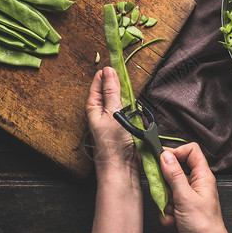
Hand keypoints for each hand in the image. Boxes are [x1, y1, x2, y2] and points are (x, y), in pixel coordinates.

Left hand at [86, 67, 142, 232]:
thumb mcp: (112, 113)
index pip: (97, 85)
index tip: (114, 63)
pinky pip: (130, 113)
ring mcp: (113, 121)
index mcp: (93, 108)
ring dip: (128, 99)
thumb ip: (112, 92)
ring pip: (122, 102)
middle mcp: (102, 113)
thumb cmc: (113, 143)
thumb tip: (109, 71)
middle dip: (118, 85)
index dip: (104, 74)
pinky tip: (138, 113)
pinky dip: (135, 111)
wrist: (122, 169)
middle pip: (110, 92)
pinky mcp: (125, 128)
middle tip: (126, 77)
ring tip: (131, 100)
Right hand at [159, 143, 231, 232]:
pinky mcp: (182, 209)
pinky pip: (168, 204)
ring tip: (174, 212)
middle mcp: (196, 184)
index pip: (191, 150)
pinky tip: (174, 222)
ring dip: (166, 202)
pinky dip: (168, 213)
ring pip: (168, 189)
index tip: (161, 158)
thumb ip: (174, 175)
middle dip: (165, 184)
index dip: (176, 151)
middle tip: (164, 192)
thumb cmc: (204, 227)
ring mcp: (188, 196)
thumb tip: (165, 155)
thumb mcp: (185, 198)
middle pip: (174, 170)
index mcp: (202, 176)